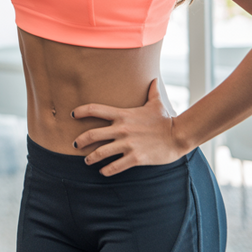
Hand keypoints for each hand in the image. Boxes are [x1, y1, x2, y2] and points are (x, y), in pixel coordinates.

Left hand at [72, 79, 190, 175]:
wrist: (179, 136)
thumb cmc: (166, 119)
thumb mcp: (156, 103)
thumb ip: (152, 91)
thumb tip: (153, 79)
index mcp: (123, 114)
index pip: (94, 109)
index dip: (80, 111)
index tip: (72, 115)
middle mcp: (122, 129)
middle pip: (92, 134)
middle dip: (80, 141)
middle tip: (74, 145)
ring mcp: (128, 144)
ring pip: (101, 153)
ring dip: (91, 158)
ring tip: (87, 161)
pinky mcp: (135, 157)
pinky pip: (115, 166)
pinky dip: (106, 170)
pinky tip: (103, 172)